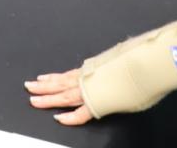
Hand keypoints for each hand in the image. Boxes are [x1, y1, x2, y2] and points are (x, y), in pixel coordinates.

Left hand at [29, 15, 176, 124]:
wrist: (146, 63)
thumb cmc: (142, 59)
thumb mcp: (126, 59)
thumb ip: (120, 63)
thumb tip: (127, 58)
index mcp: (95, 67)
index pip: (72, 74)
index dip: (58, 77)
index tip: (46, 77)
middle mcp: (91, 76)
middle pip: (62, 82)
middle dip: (45, 85)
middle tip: (30, 86)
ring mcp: (92, 89)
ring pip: (64, 94)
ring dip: (47, 97)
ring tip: (32, 98)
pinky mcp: (98, 102)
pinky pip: (80, 113)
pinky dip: (69, 117)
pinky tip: (57, 118)